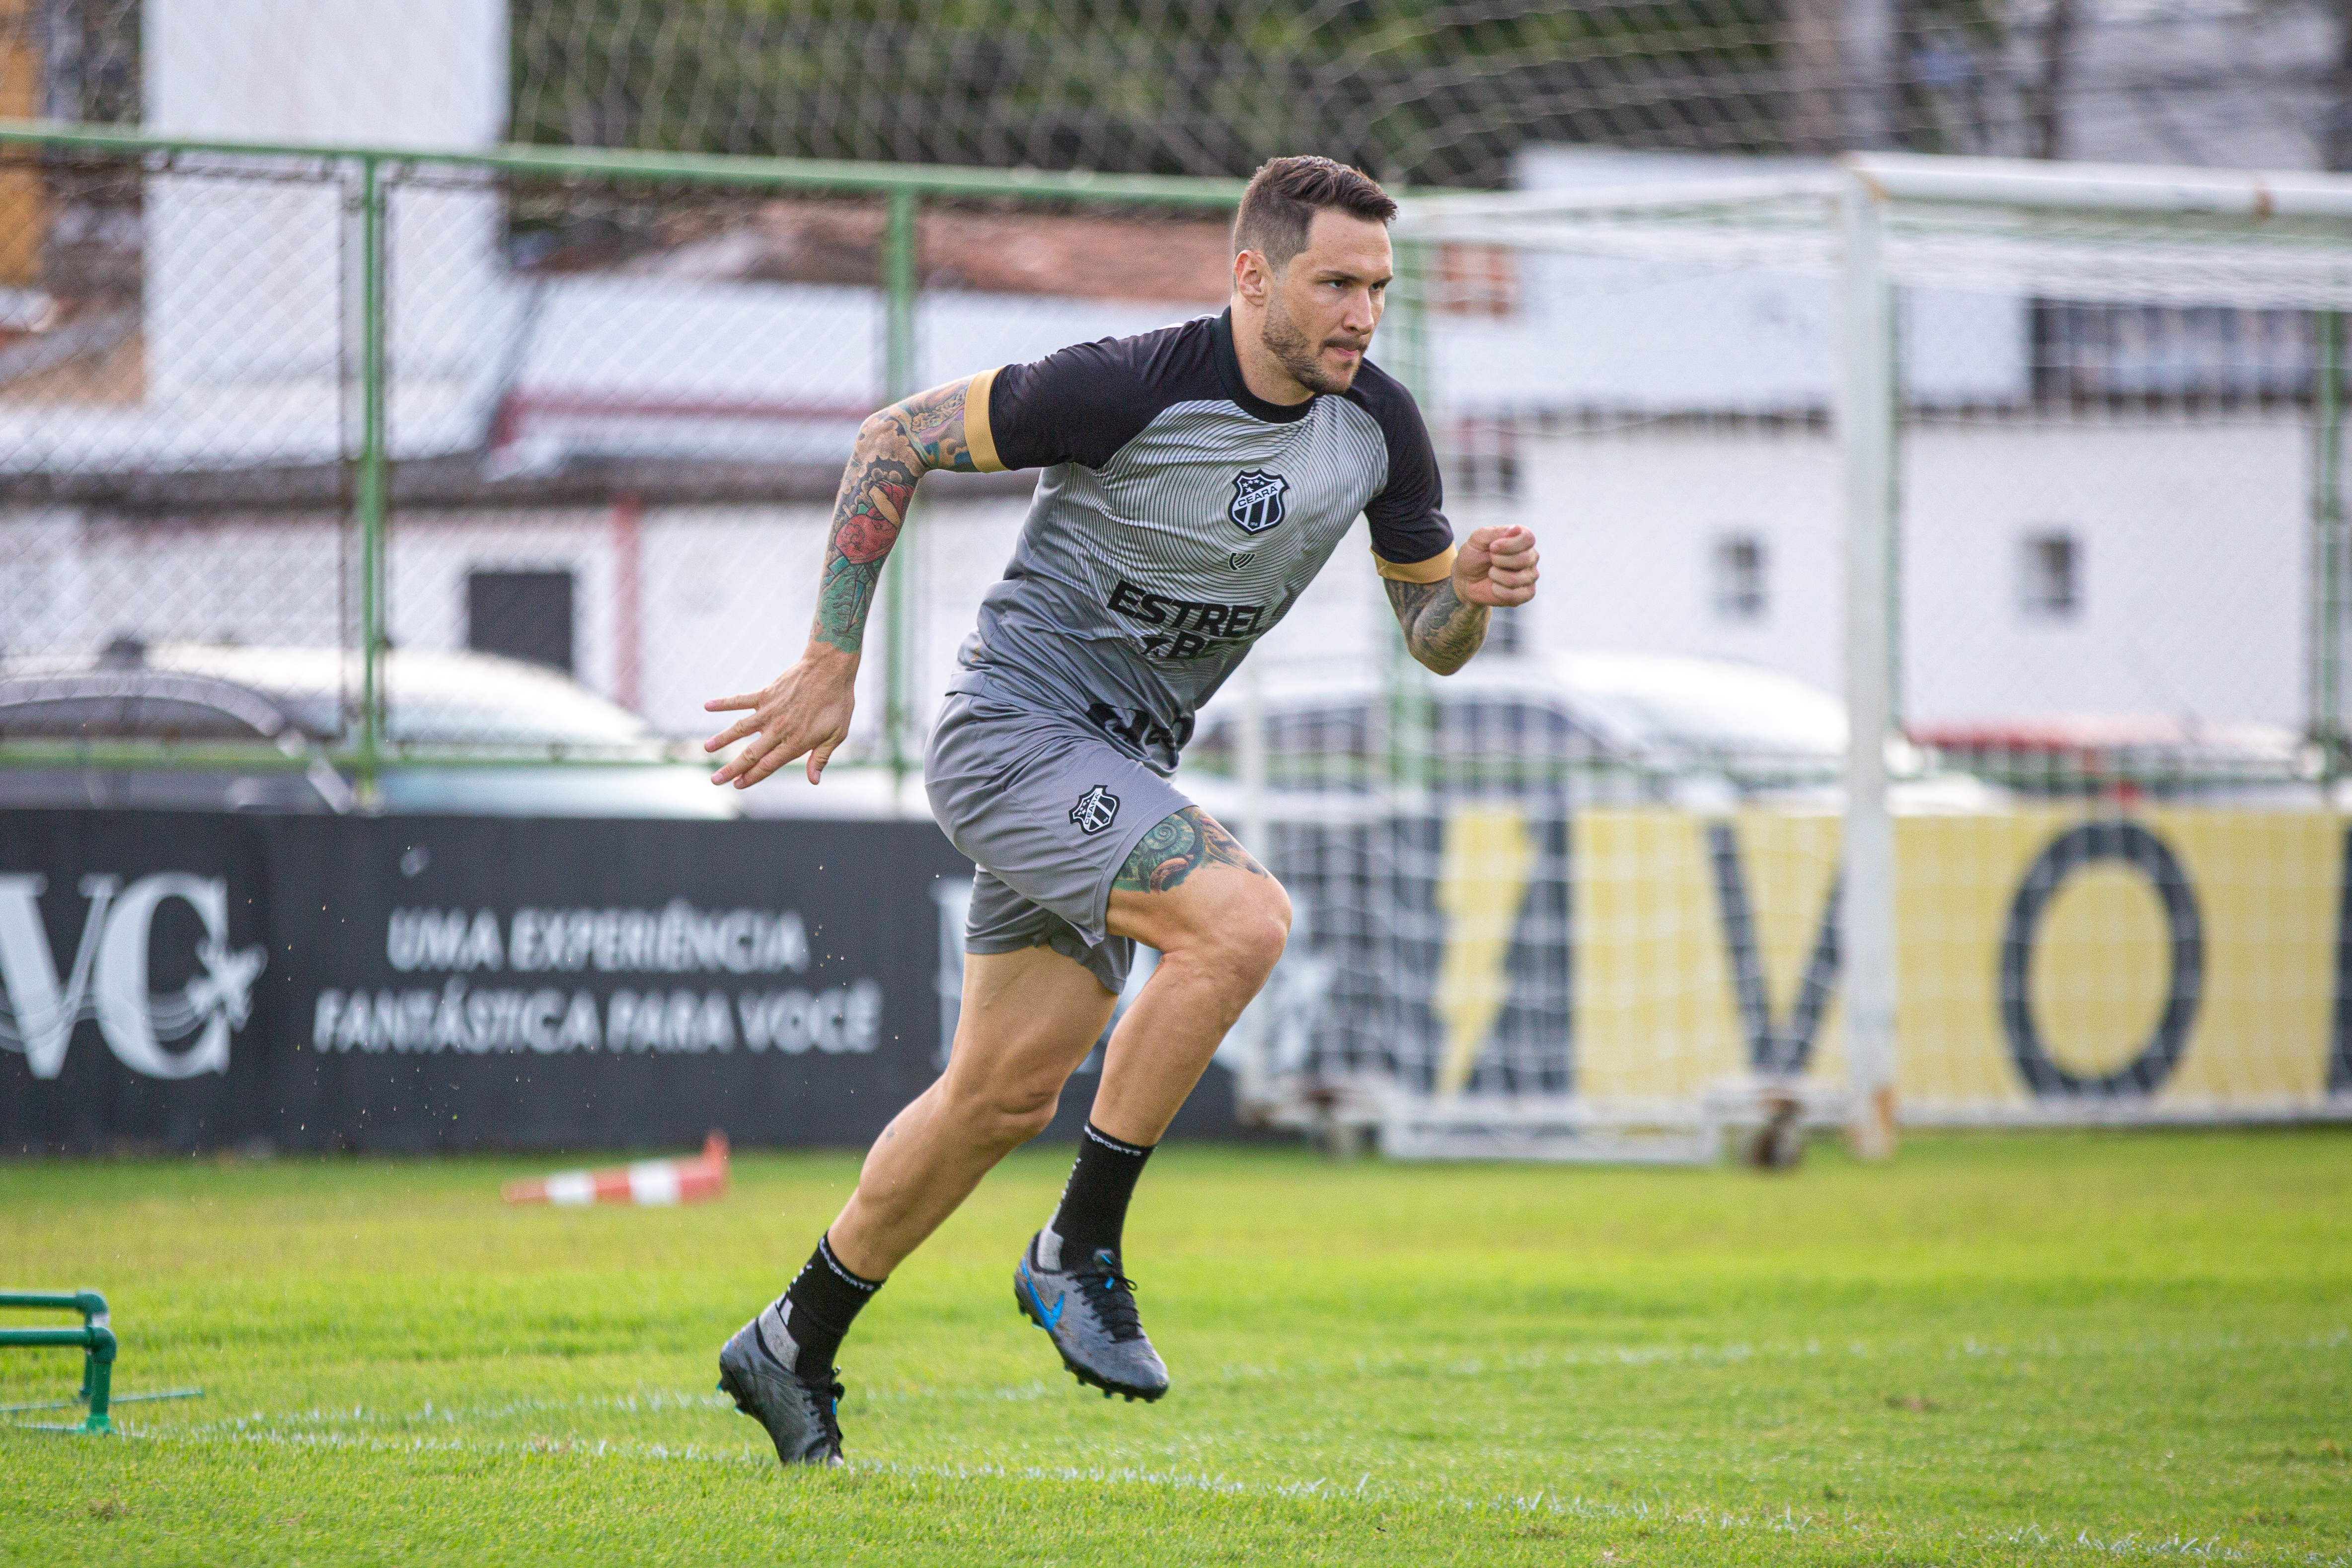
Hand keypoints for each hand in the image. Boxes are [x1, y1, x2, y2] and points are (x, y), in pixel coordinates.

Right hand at [702, 646, 858, 787]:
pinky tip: (707, 705)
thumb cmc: (837, 703)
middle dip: (732, 768)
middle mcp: (778, 729)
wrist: (830, 669)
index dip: (752, 777)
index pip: (768, 765)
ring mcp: (769, 711)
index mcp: (795, 742)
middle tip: (714, 780)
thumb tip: (813, 781)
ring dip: (722, 740)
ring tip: (706, 749)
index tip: (738, 785)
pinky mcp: (765, 694)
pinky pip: (740, 700)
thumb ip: (821, 757)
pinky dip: (723, 702)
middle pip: (751, 753)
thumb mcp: (836, 734)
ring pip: (740, 729)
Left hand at [1454, 524, 1538, 607]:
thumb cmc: (1474, 555)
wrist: (1466, 579)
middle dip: (1499, 561)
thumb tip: (1516, 529)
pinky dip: (1499, 592)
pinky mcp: (1527, 593)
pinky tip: (1494, 587)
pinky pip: (1517, 596)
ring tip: (1492, 573)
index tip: (1492, 547)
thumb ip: (1496, 532)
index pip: (1528, 538)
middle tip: (1491, 560)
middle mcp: (1531, 556)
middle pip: (1524, 559)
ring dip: (1496, 576)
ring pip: (1516, 579)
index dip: (1509, 544)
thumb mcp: (1478, 539)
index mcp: (1522, 538)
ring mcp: (1530, 575)